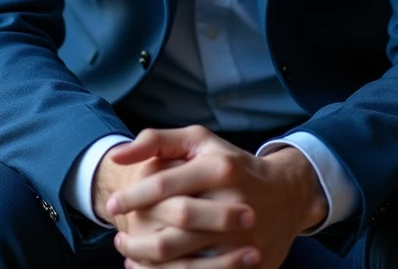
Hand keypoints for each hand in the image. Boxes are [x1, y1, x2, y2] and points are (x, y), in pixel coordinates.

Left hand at [107, 125, 328, 268]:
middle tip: (118, 238)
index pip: (164, 185)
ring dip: (149, 263)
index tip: (112, 205)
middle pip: (173, 230)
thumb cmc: (230, 164)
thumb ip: (157, 141)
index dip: (132, 197)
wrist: (285, 194)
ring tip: (130, 256)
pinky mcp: (250, 264)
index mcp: (219, 168)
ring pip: (184, 262)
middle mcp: (233, 203)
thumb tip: (117, 154)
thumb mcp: (199, 141)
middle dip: (137, 238)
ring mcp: (243, 239)